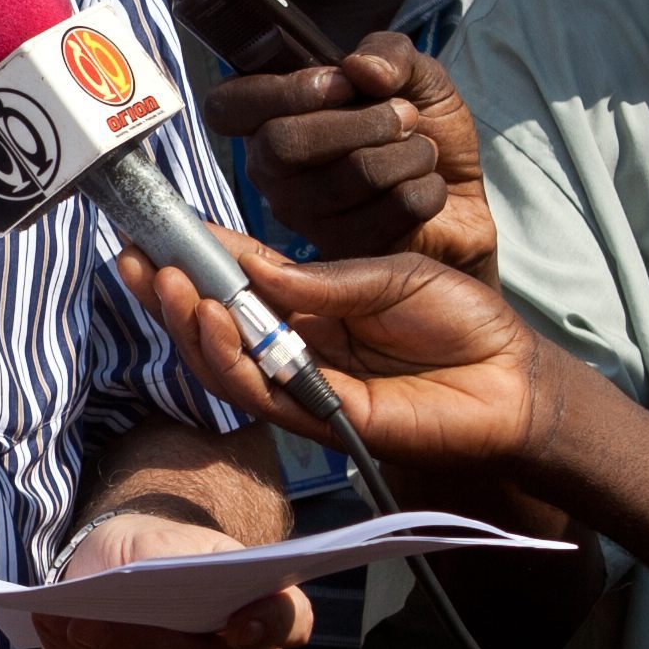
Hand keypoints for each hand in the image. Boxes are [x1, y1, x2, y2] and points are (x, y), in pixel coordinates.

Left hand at [30, 502, 307, 648]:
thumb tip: (135, 591)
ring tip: (55, 627)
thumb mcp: (157, 538)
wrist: (129, 584)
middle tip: (80, 623)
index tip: (237, 623)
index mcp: (271, 610)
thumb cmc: (153, 556)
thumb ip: (160, 559)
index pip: (289, 621)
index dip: (269, 624)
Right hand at [121, 238, 558, 478]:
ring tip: (168, 284)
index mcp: (312, 303)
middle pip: (216, 323)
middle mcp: (297, 344)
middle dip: (170, 291)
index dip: (196, 256)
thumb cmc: (461, 320)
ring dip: (189, 323)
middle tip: (135, 257)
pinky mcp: (320, 418)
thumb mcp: (391, 276)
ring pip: (225, 361)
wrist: (512, 378)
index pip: (240, 279)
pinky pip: (260, 392)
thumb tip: (252, 265)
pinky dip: (229, 358)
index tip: (154, 229)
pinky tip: (211, 322)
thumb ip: (322, 279)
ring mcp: (304, 383)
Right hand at [206, 40, 490, 267]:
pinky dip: (425, 189)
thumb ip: (388, 52)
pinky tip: (426, 185)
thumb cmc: (422, 126)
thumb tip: (360, 68)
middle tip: (406, 114)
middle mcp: (274, 173)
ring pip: (348, 177)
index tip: (342, 81)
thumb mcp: (412, 71)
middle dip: (361, 121)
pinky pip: (387, 213)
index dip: (283, 91)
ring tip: (424, 149)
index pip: (227, 106)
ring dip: (407, 154)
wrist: (463, 188)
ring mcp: (303, 217)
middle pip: (283, 143)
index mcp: (270, 119)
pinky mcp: (344, 251)